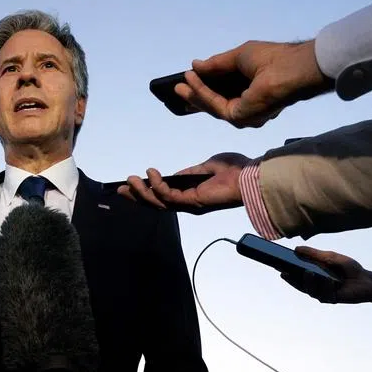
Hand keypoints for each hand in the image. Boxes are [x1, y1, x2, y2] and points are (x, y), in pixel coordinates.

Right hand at [119, 153, 249, 214]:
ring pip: (158, 203)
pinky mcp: (193, 202)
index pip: (164, 198)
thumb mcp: (207, 166)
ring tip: (130, 180)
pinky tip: (151, 174)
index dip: (147, 192)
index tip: (132, 183)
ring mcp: (190, 205)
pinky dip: (158, 185)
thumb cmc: (234, 170)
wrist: (250, 176)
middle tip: (121, 188)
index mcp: (191, 197)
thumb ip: (190, 172)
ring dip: (142, 192)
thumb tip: (174, 175)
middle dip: (137, 197)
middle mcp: (188, 204)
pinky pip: (169, 196)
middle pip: (156, 204)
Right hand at [176, 40, 332, 127]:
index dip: (206, 89)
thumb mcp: (239, 57)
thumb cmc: (273, 59)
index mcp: (251, 94)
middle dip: (196, 97)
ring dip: (195, 94)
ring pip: (213, 106)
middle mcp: (248, 108)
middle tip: (178, 88)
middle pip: (216, 104)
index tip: (190, 80)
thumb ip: (217, 64)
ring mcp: (244, 116)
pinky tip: (192, 80)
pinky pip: (215, 105)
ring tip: (180, 85)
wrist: (292, 68)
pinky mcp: (240, 117)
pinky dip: (202, 93)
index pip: (225, 95)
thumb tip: (195, 65)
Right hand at [281, 246, 371, 303]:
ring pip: (310, 290)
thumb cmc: (349, 269)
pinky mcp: (330, 299)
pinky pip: (324, 294)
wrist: (366, 280)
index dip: (286, 270)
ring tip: (309, 272)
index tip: (276, 264)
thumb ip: (314, 254)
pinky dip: (327, 286)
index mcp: (312, 276)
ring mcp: (321, 294)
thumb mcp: (331, 257)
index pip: (296, 274)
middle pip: (298, 284)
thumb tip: (297, 249)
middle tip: (285, 271)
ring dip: (309, 281)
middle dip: (291, 278)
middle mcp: (314, 286)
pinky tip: (330, 280)